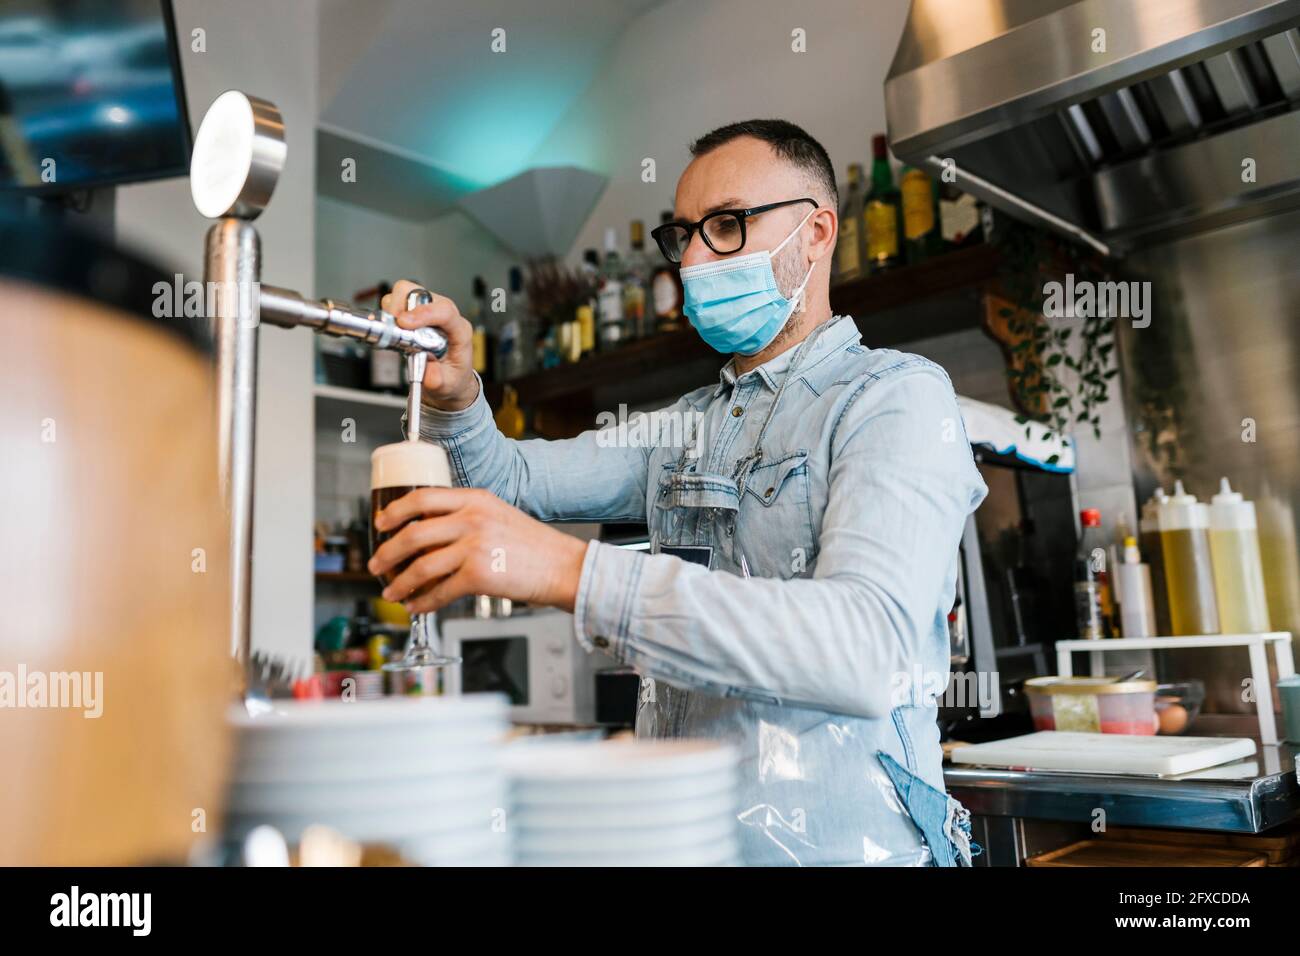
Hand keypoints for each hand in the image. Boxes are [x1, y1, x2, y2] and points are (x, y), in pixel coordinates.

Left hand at [366, 487, 587, 614]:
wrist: (563, 567)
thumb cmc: (535, 547)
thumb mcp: (499, 516)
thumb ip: (468, 517)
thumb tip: (430, 535)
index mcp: (476, 499)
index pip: (423, 498)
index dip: (395, 511)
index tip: (381, 522)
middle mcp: (473, 519)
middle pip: (413, 533)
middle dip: (388, 552)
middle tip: (376, 563)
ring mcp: (475, 547)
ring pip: (421, 565)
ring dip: (400, 582)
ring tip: (391, 592)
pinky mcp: (479, 576)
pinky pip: (439, 591)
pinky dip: (422, 601)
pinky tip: (416, 606)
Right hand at [381, 279, 477, 410]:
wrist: (447, 378)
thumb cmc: (451, 377)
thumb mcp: (449, 385)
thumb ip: (439, 380)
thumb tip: (430, 374)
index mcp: (459, 331)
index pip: (445, 311)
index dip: (423, 313)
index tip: (404, 322)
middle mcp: (444, 315)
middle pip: (421, 293)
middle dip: (402, 307)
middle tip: (395, 327)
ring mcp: (428, 311)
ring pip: (405, 292)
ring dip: (393, 310)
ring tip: (395, 332)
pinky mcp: (413, 312)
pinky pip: (395, 301)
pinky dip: (388, 313)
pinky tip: (393, 331)